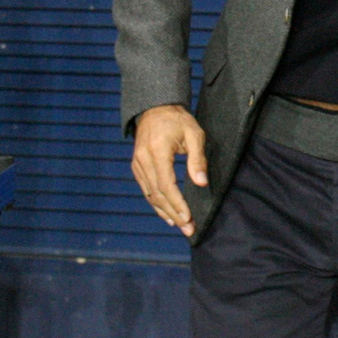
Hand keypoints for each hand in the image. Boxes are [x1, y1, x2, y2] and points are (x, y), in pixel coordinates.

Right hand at [131, 104, 207, 237]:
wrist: (155, 108)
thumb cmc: (178, 120)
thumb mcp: (194, 134)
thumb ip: (197, 158)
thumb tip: (201, 182)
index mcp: (157, 151)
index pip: (166, 184)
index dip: (177, 203)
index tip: (189, 217)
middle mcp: (143, 160)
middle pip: (157, 194)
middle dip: (173, 213)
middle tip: (188, 228)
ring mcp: (138, 164)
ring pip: (150, 195)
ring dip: (164, 212)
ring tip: (180, 225)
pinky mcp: (137, 166)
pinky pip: (146, 189)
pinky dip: (156, 203)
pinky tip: (166, 214)